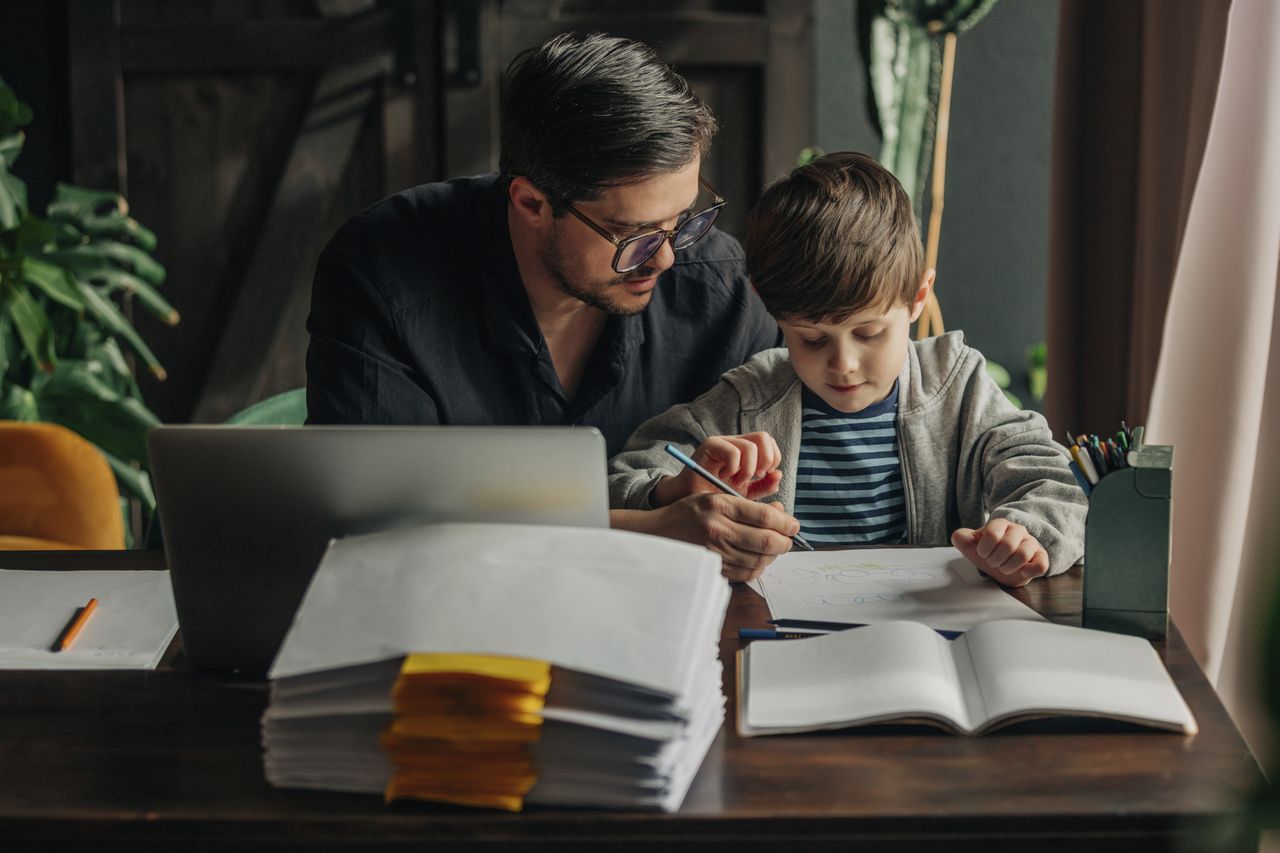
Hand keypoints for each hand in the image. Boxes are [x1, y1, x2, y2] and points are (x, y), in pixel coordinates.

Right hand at [646, 492, 798, 581]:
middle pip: (766, 541)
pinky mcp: (714, 569)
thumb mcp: (716, 497)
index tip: (794, 524)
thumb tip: (781, 513)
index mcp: (718, 506)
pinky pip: (746, 573)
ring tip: (774, 548)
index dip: (786, 522)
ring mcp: (715, 553)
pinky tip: (759, 558)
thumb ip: (748, 505)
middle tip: (788, 539)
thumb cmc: (690, 513)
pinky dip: (759, 567)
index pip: (764, 516)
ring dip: (773, 556)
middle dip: (785, 542)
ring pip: (759, 560)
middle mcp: (717, 530)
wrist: (659, 533)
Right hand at [652, 433, 782, 506]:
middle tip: (756, 477)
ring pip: (751, 445)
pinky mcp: (710, 445)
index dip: (773, 459)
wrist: (689, 500)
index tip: (764, 477)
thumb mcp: (746, 495)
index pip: (770, 444)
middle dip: (766, 460)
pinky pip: (732, 450)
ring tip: (737, 481)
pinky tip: (725, 477)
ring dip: (748, 468)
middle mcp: (736, 443)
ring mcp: (723, 443)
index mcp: (747, 452)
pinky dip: (734, 467)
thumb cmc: (716, 496)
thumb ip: (763, 487)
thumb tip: (778, 475)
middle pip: (764, 437)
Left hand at [951, 519, 1048, 587]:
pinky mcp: (1041, 556)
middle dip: (995, 560)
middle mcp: (1018, 530)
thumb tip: (960, 537)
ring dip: (1009, 567)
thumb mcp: (972, 546)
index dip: (984, 549)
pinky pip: (1041, 565)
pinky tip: (1022, 572)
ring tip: (1004, 568)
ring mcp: (1031, 543)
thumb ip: (962, 539)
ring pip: (1023, 554)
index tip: (982, 554)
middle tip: (992, 563)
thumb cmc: (989, 553)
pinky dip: (1030, 571)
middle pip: (1008, 545)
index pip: (992, 534)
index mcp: (1000, 524)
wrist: (1004, 564)